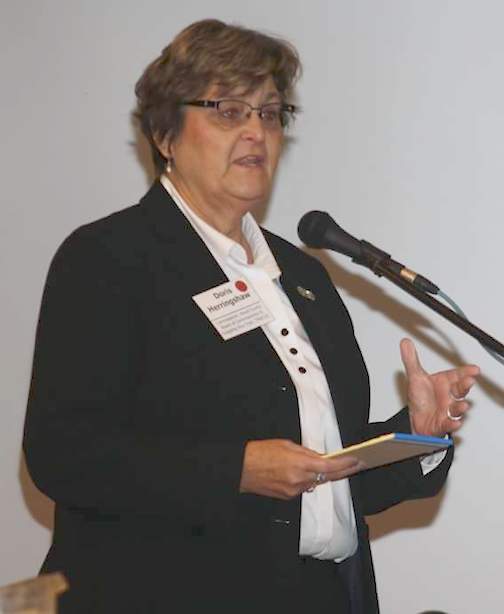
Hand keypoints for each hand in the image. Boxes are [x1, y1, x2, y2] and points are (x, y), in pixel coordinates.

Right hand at [239, 439, 363, 499]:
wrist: (241, 469)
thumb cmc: (260, 452)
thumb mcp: (286, 444)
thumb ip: (306, 452)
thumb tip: (320, 457)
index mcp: (300, 464)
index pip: (330, 467)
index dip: (346, 465)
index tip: (356, 460)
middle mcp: (299, 480)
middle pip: (328, 477)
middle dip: (343, 471)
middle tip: (356, 465)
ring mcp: (294, 491)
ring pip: (315, 483)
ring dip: (322, 475)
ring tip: (329, 466)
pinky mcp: (287, 497)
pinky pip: (304, 488)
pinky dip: (307, 480)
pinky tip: (305, 473)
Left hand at [400, 338, 479, 436]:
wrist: (416, 419)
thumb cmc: (420, 398)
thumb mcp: (415, 376)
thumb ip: (411, 359)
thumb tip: (405, 342)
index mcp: (444, 383)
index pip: (457, 375)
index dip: (466, 372)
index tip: (474, 369)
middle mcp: (448, 396)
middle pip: (460, 390)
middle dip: (465, 385)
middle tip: (469, 381)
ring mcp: (448, 410)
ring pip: (457, 408)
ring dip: (461, 407)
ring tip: (463, 405)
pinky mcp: (443, 423)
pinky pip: (449, 424)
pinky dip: (452, 424)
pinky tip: (454, 422)